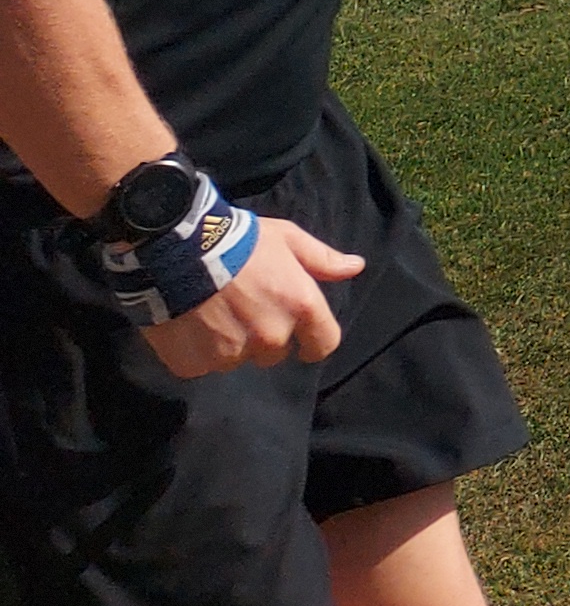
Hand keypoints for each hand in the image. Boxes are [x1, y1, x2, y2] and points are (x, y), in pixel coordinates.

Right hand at [141, 214, 361, 377]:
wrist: (178, 251)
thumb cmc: (240, 241)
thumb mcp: (288, 240)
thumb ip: (322, 259)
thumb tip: (355, 267)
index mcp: (299, 307)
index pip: (324, 344)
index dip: (313, 342)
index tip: (303, 339)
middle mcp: (269, 337)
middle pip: (275, 353)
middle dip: (264, 336)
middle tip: (244, 308)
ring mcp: (230, 354)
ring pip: (237, 359)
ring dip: (230, 343)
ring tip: (213, 313)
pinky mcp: (194, 364)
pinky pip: (202, 365)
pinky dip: (197, 351)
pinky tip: (190, 325)